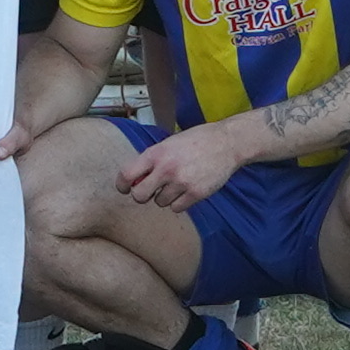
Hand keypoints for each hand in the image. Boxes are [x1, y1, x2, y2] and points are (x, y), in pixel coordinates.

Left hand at [116, 121, 252, 211]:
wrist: (226, 143)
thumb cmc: (196, 142)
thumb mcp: (169, 144)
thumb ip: (151, 160)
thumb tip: (134, 181)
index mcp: (156, 153)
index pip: (127, 174)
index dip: (123, 184)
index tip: (125, 188)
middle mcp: (166, 168)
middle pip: (139, 196)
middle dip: (142, 195)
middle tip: (149, 191)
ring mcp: (182, 182)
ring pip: (159, 203)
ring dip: (164, 197)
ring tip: (177, 184)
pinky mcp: (196, 193)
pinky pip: (176, 208)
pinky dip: (179, 203)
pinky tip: (186, 190)